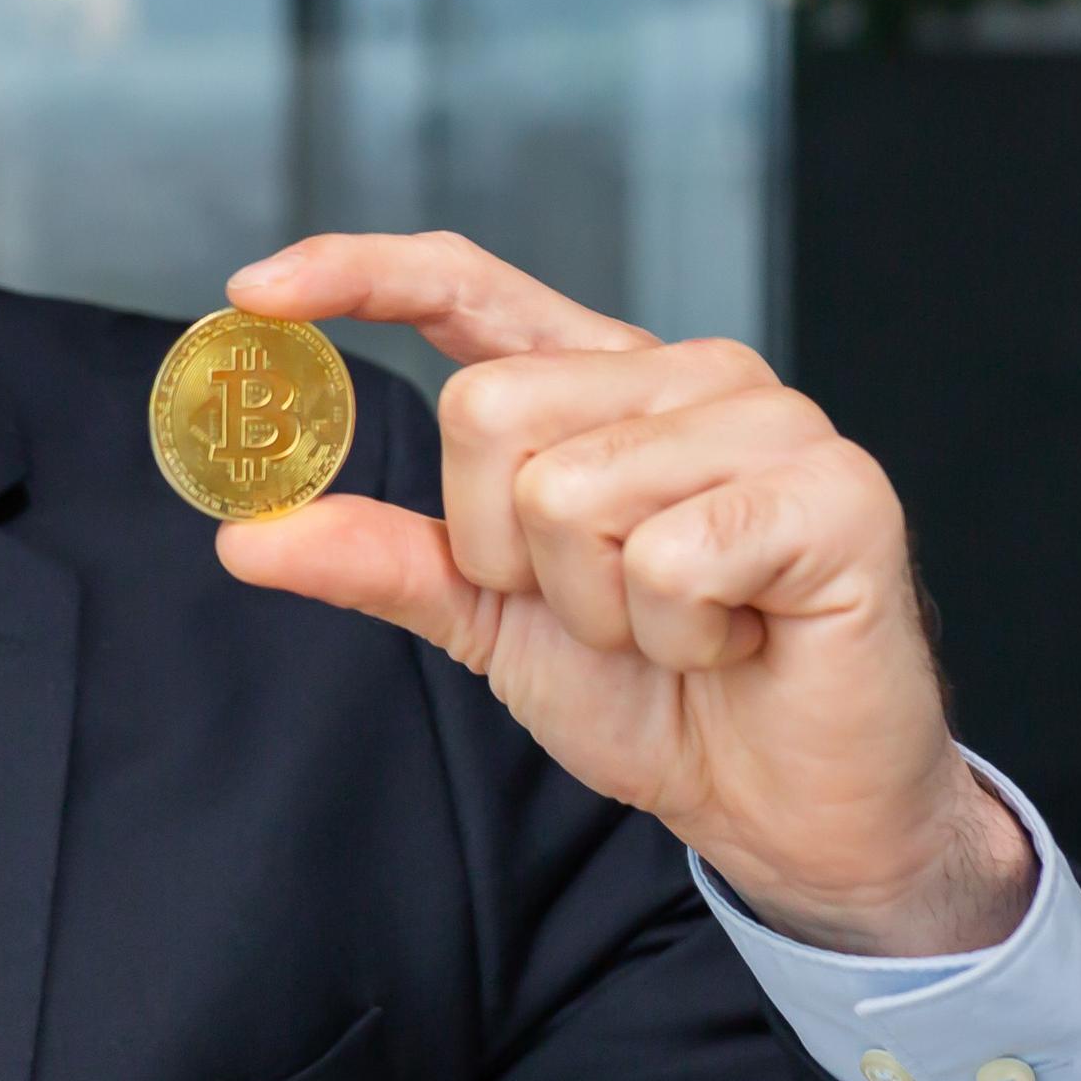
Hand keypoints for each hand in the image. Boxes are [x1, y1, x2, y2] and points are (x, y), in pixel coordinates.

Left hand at [212, 233, 1025, 958]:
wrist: (782, 807)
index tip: (253, 292)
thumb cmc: (661, 698)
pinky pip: (669, 554)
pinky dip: (675, 633)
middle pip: (490, 409)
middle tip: (597, 610)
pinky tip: (735, 640)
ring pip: (571, 491)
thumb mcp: (491, 620)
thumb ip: (385, 560)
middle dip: (506, 552)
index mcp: (599, 382)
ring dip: (598, 608)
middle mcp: (685, 374)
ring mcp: (770, 420)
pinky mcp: (835, 490)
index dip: (359, 272)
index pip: (468, 283)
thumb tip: (246, 534)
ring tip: (678, 629)